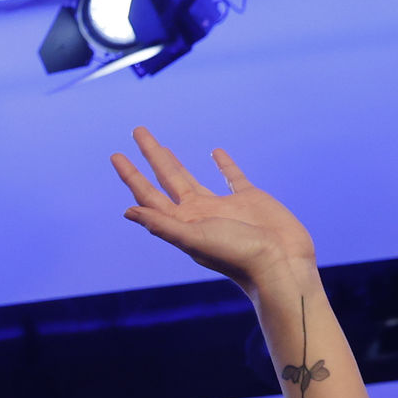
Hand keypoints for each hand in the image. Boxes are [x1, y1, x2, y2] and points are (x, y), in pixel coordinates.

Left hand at [112, 129, 315, 289]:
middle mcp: (198, 213)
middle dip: (152, 156)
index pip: (148, 195)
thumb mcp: (195, 239)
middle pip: (167, 179)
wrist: (281, 266)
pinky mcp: (249, 199)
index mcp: (182, 222)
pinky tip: (216, 152)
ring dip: (175, 162)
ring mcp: (223, 206)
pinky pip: (233, 177)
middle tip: (137, 131)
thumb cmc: (237, 256)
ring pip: (191, 177)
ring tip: (162, 147)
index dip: (131, 176)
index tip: (116, 155)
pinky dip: (224, 164)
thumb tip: (128, 211)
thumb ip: (163, 225)